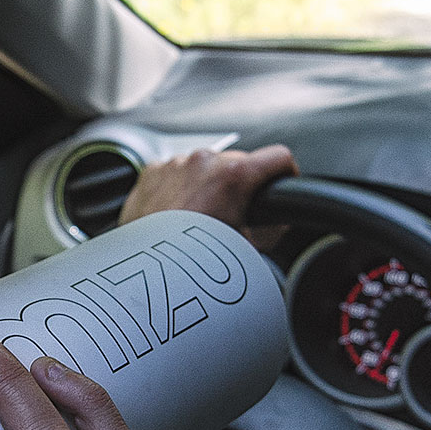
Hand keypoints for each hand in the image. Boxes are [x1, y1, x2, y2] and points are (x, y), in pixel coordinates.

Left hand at [118, 141, 296, 247]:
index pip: (279, 157)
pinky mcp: (152, 172)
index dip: (285, 173)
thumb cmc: (193, 264)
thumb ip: (273, 231)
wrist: (145, 272)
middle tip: (232, 216)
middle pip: (239, 162)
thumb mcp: (248, 251)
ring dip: (208, 186)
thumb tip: (279, 223)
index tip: (282, 183)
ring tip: (199, 219)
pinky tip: (176, 215)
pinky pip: (176, 172)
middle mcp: (203, 162)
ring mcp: (174, 164)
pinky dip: (180, 188)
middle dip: (240, 185)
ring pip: (205, 167)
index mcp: (232, 175)